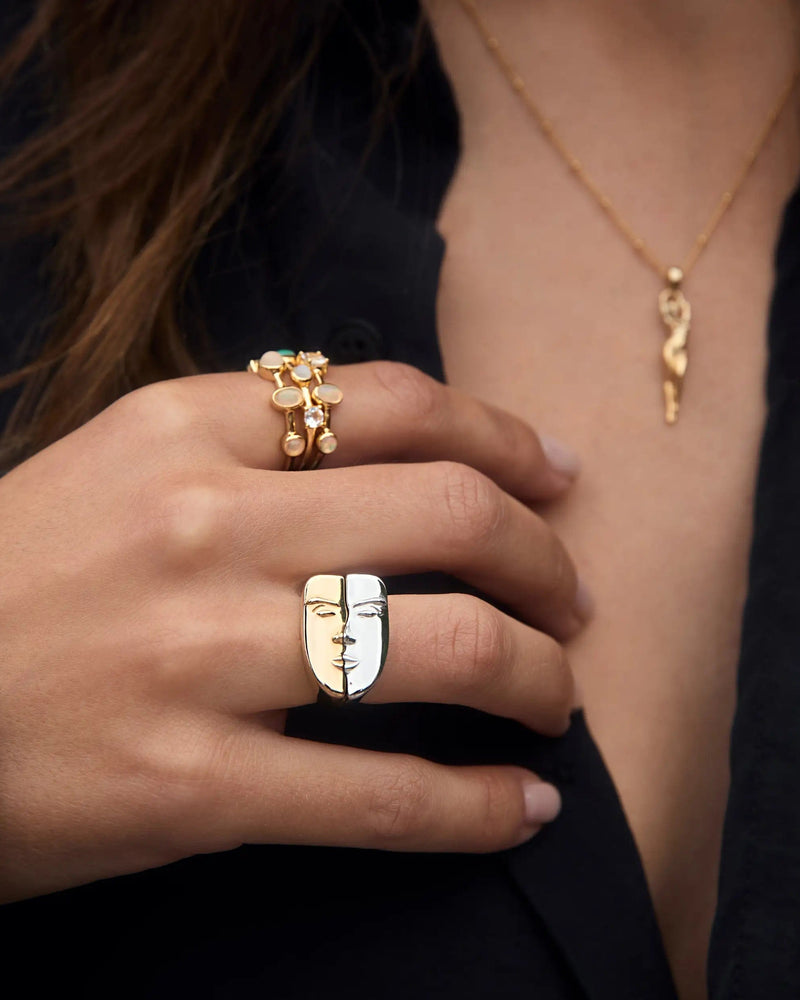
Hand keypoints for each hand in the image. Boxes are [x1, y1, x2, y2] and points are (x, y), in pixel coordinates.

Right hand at [0, 361, 589, 902]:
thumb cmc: (14, 582)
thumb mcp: (116, 471)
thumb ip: (246, 445)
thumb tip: (398, 454)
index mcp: (179, 431)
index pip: (394, 402)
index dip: (503, 437)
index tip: (559, 477)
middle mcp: (202, 527)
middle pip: (450, 516)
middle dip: (545, 561)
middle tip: (572, 601)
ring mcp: (198, 657)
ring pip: (445, 648)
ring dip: (537, 679)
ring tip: (556, 701)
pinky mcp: (191, 786)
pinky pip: (384, 796)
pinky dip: (477, 808)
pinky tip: (522, 809)